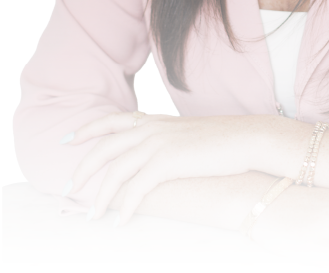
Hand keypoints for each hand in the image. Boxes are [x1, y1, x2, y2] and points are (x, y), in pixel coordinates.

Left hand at [65, 111, 254, 222]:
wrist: (245, 138)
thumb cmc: (221, 140)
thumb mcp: (186, 133)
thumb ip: (165, 139)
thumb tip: (153, 155)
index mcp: (154, 120)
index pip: (112, 121)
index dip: (89, 129)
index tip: (69, 138)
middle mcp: (151, 128)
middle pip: (105, 147)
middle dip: (83, 168)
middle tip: (69, 187)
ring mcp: (157, 143)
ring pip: (115, 171)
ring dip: (100, 197)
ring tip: (92, 215)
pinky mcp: (167, 162)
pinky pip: (136, 189)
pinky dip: (125, 207)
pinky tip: (120, 221)